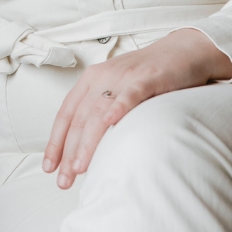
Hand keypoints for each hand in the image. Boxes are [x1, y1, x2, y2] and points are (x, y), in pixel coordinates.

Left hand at [43, 28, 231, 188]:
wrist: (183, 50)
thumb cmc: (149, 76)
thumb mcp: (118, 89)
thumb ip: (102, 111)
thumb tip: (88, 148)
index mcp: (91, 80)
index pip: (66, 114)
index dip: (55, 141)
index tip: (48, 167)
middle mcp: (102, 78)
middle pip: (79, 119)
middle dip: (68, 152)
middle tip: (63, 180)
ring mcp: (123, 77)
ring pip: (99, 112)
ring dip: (87, 141)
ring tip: (79, 167)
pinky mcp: (147, 79)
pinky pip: (130, 95)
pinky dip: (118, 108)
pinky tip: (110, 124)